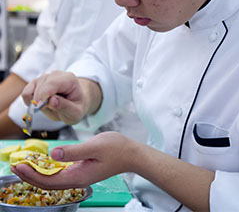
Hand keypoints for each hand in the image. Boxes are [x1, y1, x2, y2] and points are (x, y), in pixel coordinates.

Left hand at [11, 132, 135, 188]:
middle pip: (48, 183)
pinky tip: (45, 162)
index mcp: (79, 176)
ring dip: (38, 172)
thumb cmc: (116, 148)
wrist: (131, 154)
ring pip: (54, 178)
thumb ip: (74, 151)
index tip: (18, 166)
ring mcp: (80, 175)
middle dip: (30, 175)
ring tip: (26, 164)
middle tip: (16, 165)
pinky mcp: (83, 170)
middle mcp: (78, 179)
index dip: (31, 175)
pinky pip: (61, 173)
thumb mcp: (95, 146)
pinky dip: (49, 169)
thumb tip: (53, 154)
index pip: (49, 181)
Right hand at [22, 71, 99, 123]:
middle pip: (40, 87)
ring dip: (36, 102)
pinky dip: (29, 101)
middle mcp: (56, 75)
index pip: (51, 84)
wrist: (74, 103)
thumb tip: (52, 101)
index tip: (40, 107)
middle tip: (48, 110)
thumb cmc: (76, 107)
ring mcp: (45, 77)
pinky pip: (26, 92)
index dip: (43, 95)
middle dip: (40, 102)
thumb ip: (65, 107)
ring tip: (48, 107)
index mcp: (69, 79)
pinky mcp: (37, 82)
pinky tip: (39, 105)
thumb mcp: (75, 112)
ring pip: (31, 89)